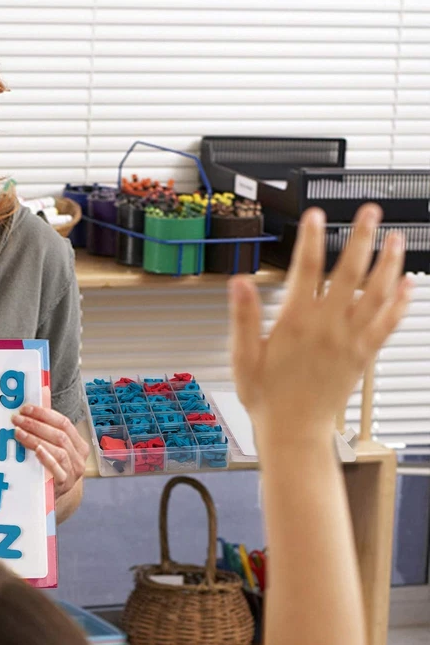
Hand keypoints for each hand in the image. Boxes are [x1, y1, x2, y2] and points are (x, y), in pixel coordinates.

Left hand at [11, 404, 89, 498]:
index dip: (44, 414)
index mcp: (78, 444)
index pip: (64, 423)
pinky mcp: (64, 484)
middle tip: (17, 419)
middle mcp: (79, 457)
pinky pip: (57, 468)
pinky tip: (36, 450)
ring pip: (58, 449)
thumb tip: (32, 406)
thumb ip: (47, 431)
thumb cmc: (51, 470)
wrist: (52, 498)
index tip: (26, 408)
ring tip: (18, 432)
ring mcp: (73, 471)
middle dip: (36, 424)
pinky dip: (47, 457)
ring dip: (36, 438)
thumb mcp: (53, 450)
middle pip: (60, 435)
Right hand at [230, 203, 409, 439]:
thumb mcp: (243, 358)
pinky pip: (388, 323)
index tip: (316, 216)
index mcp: (296, 324)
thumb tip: (239, 283)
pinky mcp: (364, 355)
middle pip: (350, 273)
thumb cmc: (267, 398)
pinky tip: (406, 284)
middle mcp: (328, 328)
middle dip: (362, 238)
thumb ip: (243, 318)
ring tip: (395, 239)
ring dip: (389, 263)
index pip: (306, 270)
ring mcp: (350, 340)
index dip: (311, 239)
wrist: (295, 432)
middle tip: (370, 212)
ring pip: (377, 293)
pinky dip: (400, 302)